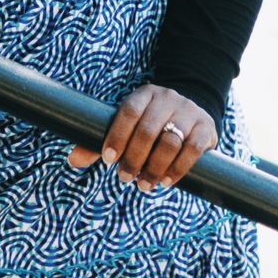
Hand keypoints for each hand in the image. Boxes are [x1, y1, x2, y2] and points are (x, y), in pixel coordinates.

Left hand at [67, 83, 216, 191]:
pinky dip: (177, 169)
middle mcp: (167, 98)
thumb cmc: (149, 123)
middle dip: (134, 158)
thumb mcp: (128, 125)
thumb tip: (72, 160)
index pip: (128, 111)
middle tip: (124, 178)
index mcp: (144, 93)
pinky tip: (166, 181)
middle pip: (148, 129)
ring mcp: (188, 111)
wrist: (191, 111)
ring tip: (144, 184)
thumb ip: (101, 142)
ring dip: (154, 168)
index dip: (117, 135)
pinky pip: (192, 150)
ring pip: (170, 141)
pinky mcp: (205, 127)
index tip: (108, 159)